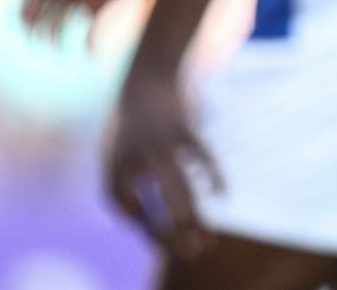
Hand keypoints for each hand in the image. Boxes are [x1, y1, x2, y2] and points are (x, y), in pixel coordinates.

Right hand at [21, 0, 167, 42]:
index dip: (27, 5)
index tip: (28, 18)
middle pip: (40, 9)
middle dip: (34, 25)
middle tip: (37, 39)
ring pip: (58, 21)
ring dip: (54, 36)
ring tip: (58, 50)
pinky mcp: (99, 2)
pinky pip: (88, 28)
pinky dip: (88, 42)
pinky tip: (91, 53)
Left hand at [105, 70, 221, 257]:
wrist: (145, 80)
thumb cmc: (129, 125)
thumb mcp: (114, 155)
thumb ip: (124, 189)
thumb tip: (143, 225)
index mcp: (116, 165)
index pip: (127, 208)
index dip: (145, 228)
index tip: (164, 241)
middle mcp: (137, 157)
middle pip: (155, 206)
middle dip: (175, 234)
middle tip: (190, 255)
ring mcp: (163, 143)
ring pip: (181, 187)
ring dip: (194, 217)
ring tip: (205, 241)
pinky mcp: (185, 130)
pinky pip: (203, 158)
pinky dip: (214, 177)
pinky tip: (222, 195)